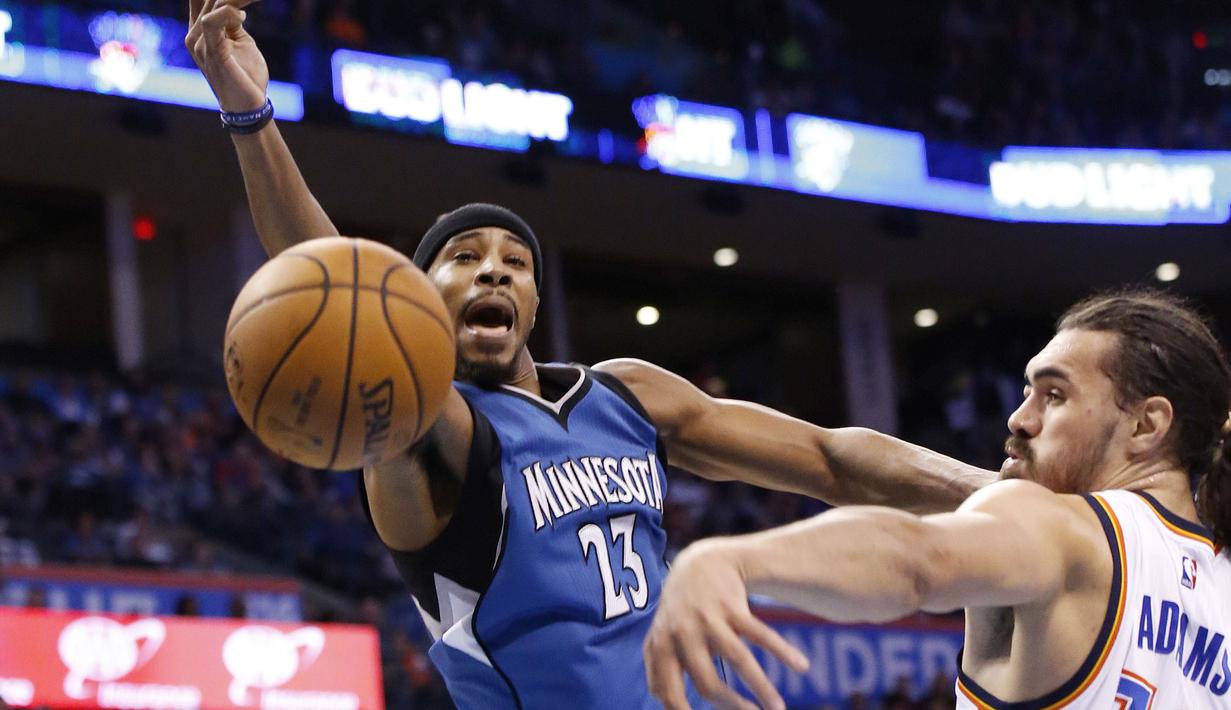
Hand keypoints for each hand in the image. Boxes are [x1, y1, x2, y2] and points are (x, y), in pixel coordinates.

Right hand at [184, 0, 268, 111]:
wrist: (247, 106)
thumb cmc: (245, 75)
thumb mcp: (240, 41)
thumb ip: (233, 21)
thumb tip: (236, 5)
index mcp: (198, 30)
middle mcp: (194, 34)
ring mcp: (199, 43)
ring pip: (213, 4)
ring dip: (237, 0)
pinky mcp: (211, 52)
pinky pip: (211, 23)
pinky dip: (228, 13)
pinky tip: (242, 17)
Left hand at [644, 540, 808, 709]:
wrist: (699, 562)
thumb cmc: (680, 611)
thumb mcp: (661, 637)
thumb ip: (660, 670)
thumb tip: (669, 706)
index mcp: (662, 648)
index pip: (668, 693)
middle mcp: (682, 634)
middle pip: (708, 683)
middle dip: (733, 707)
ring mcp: (708, 618)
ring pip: (738, 659)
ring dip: (761, 688)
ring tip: (778, 709)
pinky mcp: (732, 605)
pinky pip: (760, 633)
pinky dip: (782, 651)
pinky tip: (802, 666)